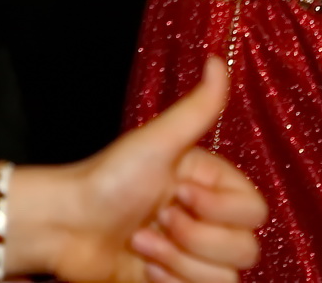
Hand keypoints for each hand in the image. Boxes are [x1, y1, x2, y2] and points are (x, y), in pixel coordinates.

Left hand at [6, 58, 264, 282]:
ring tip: (141, 241)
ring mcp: (195, 255)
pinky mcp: (179, 282)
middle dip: (195, 237)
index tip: (179, 190)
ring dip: (178, 260)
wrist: (66, 225)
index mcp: (210, 185)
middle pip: (246, 249)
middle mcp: (208, 221)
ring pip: (227, 277)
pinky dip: (171, 281)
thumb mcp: (156, 142)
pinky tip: (143, 265)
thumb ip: (196, 108)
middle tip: (157, 217)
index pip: (256, 211)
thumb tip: (217, 60)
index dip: (218, 207)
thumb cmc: (106, 179)